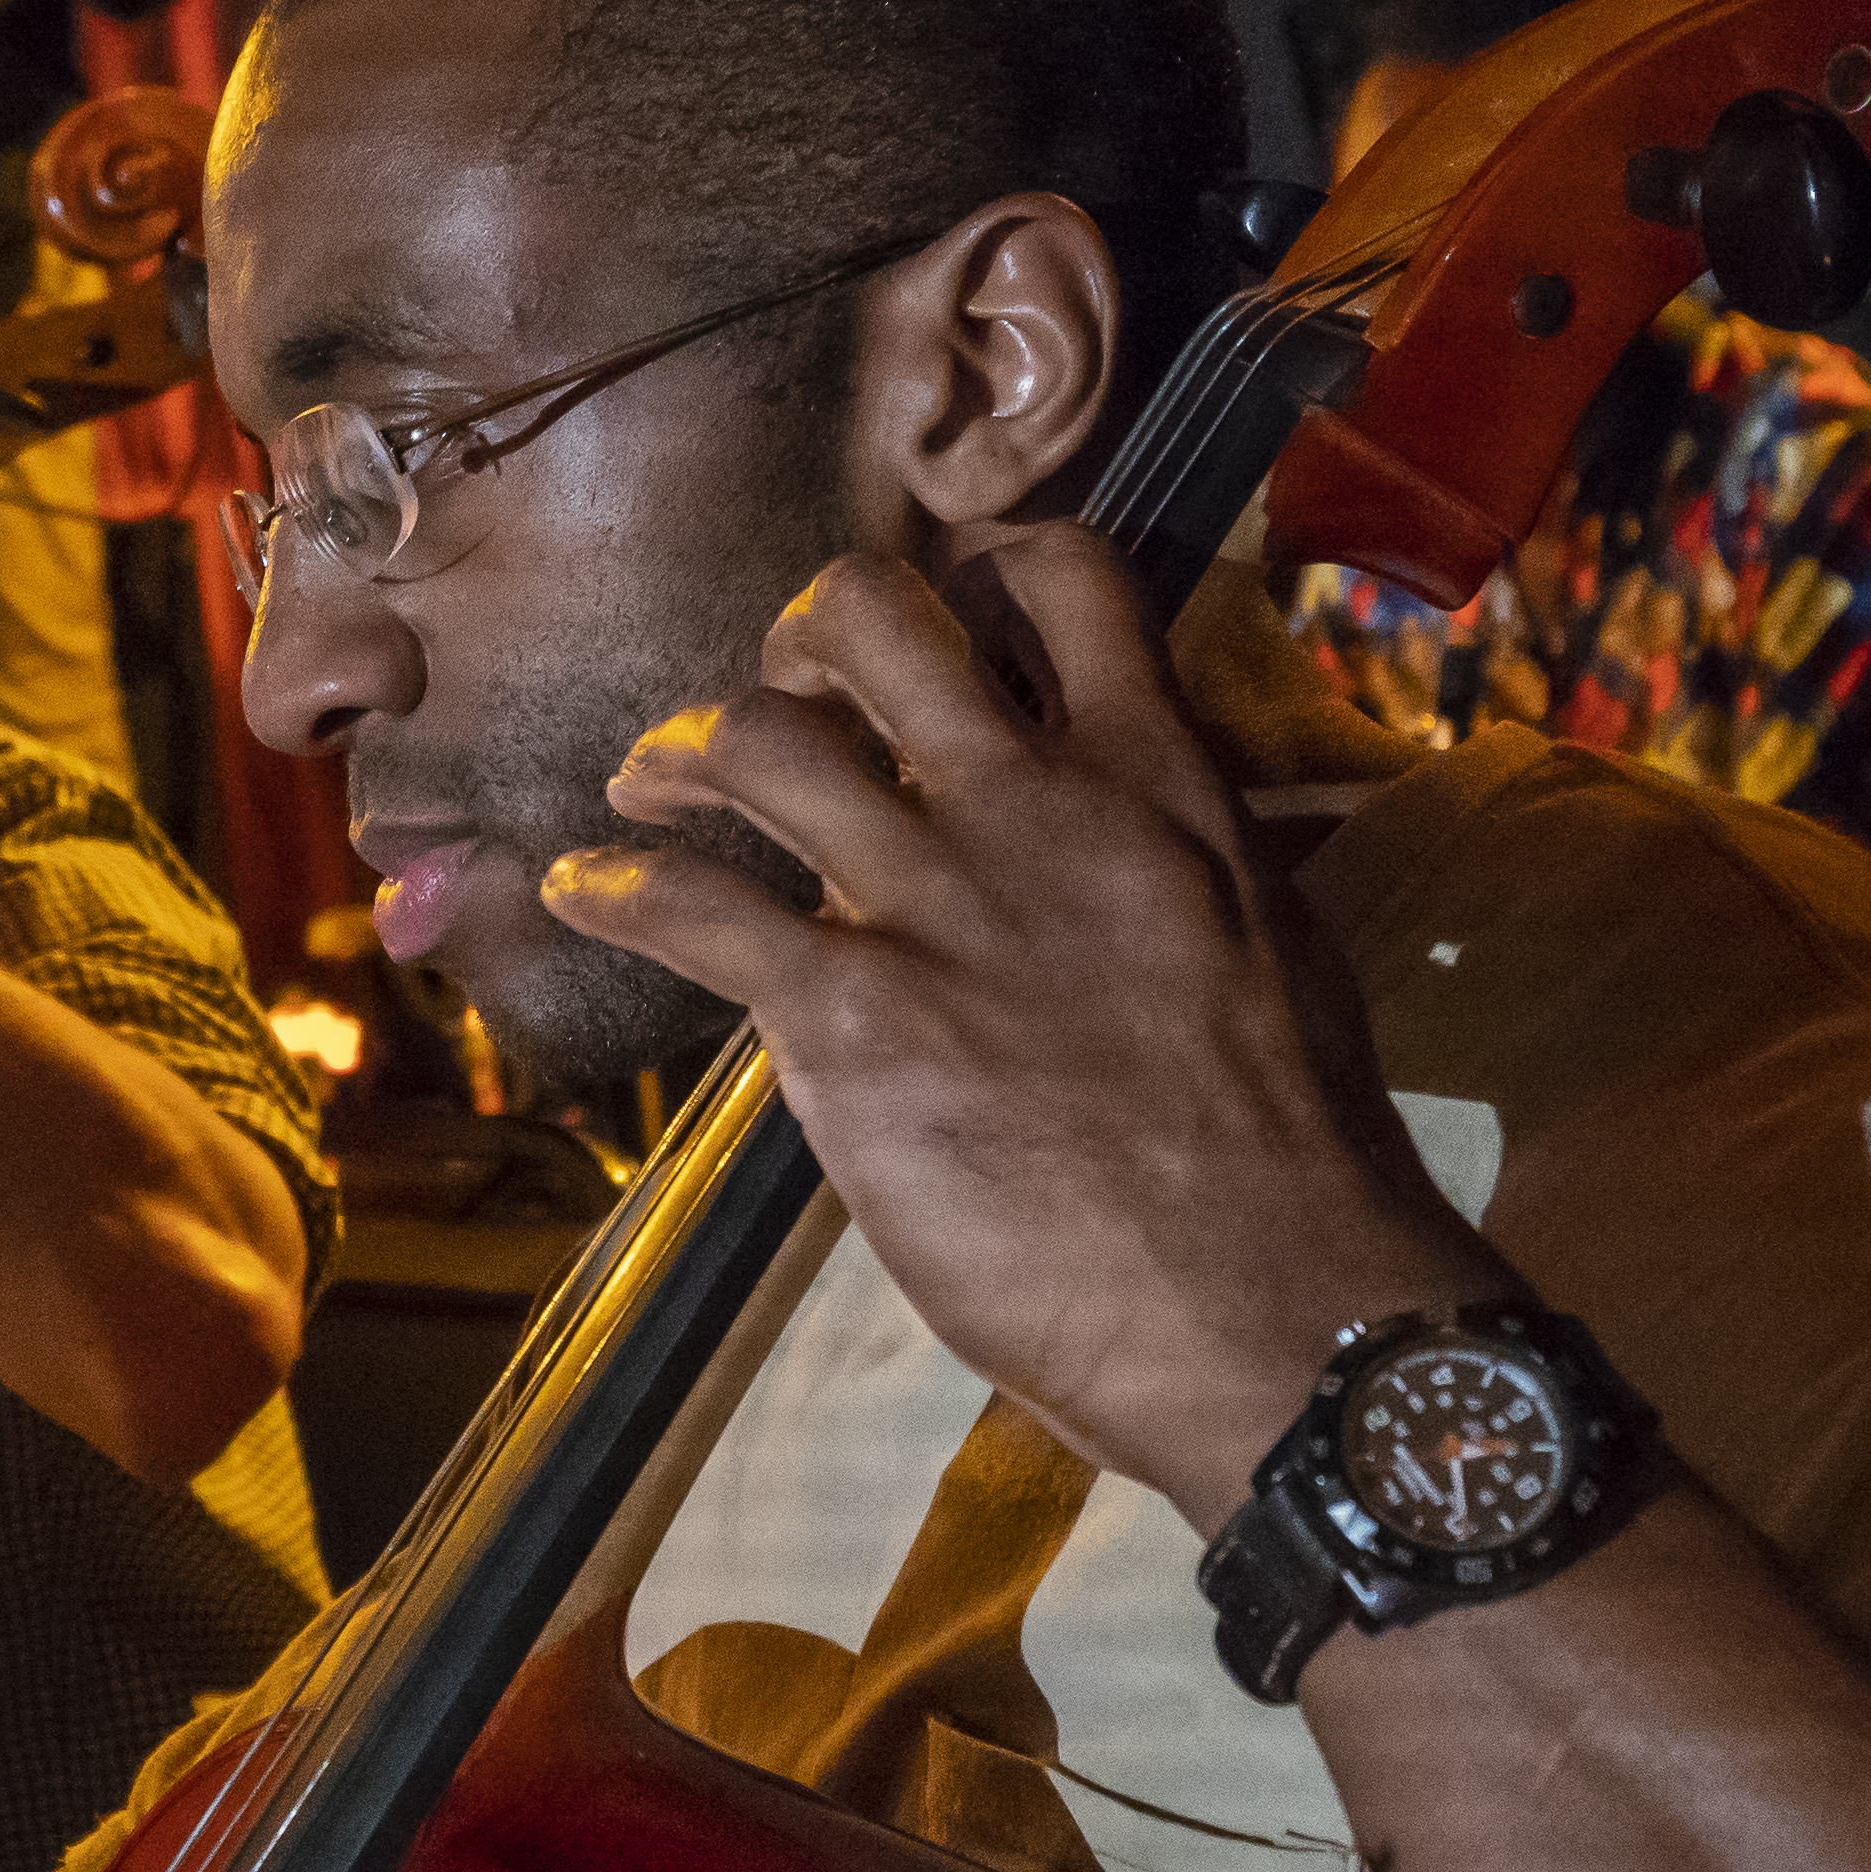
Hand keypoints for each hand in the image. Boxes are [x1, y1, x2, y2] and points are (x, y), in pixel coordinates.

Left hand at [551, 529, 1498, 1507]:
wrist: (1268, 1299)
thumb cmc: (1292, 1158)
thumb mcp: (1276, 949)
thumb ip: (1185, 869)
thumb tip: (1141, 857)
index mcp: (1158, 779)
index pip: (1064, 579)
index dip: (980, 572)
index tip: (941, 620)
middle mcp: (1033, 805)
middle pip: (872, 619)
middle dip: (800, 637)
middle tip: (778, 696)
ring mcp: (932, 901)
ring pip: (760, 738)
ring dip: (683, 753)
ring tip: (647, 787)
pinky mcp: (850, 1013)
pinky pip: (688, 906)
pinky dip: (613, 887)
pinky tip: (579, 891)